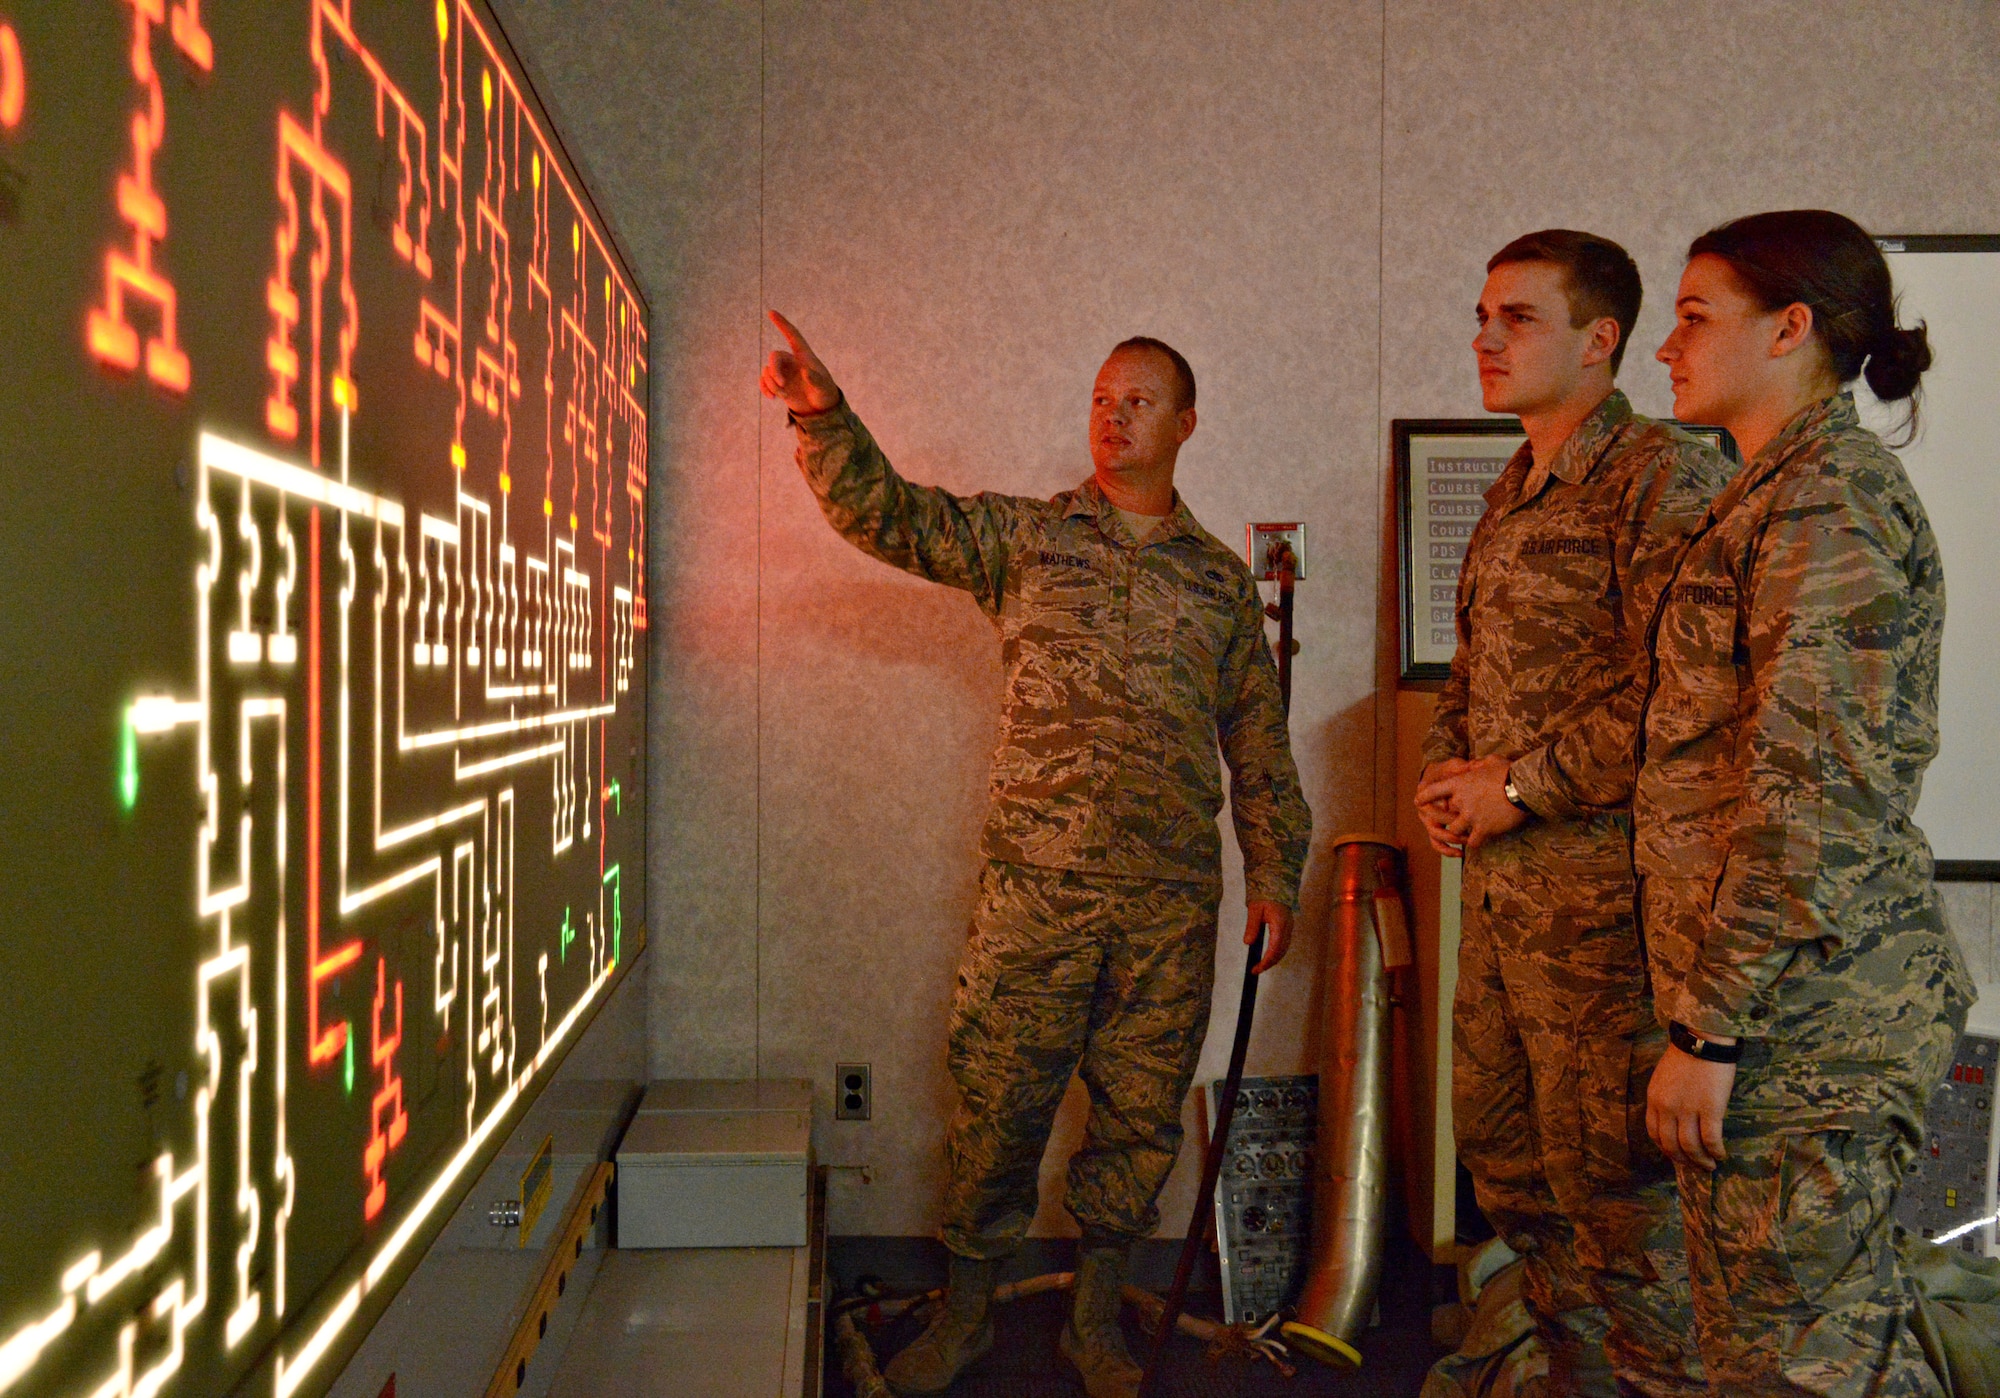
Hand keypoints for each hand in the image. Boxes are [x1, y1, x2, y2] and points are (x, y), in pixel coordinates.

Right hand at [760, 311, 841, 415]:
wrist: (819, 409)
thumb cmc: (824, 394)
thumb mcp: (823, 388)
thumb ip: (816, 380)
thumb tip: (805, 372)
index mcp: (804, 356)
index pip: (792, 336)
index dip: (782, 324)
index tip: (771, 312)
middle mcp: (792, 361)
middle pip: (774, 356)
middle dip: (774, 370)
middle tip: (781, 385)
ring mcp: (784, 372)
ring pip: (768, 370)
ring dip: (772, 384)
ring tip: (783, 396)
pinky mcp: (778, 384)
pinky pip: (764, 380)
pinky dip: (765, 388)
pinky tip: (772, 397)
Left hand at [1245, 901, 1291, 973]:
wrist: (1277, 884)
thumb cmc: (1265, 895)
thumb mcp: (1254, 909)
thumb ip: (1252, 926)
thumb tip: (1247, 942)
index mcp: (1280, 924)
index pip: (1275, 948)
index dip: (1266, 961)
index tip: (1256, 969)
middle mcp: (1287, 928)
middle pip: (1281, 952)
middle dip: (1269, 964)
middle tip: (1255, 970)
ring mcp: (1289, 929)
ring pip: (1284, 950)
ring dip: (1273, 960)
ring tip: (1260, 966)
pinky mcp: (1288, 928)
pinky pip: (1284, 945)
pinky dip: (1276, 954)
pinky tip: (1267, 957)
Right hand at [1415, 759, 1467, 856]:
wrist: (1445, 779)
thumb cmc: (1451, 772)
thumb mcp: (1454, 765)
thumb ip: (1460, 767)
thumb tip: (1468, 768)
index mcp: (1424, 790)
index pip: (1428, 800)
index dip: (1442, 804)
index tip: (1455, 805)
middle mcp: (1423, 807)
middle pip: (1432, 820)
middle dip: (1450, 824)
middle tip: (1467, 824)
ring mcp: (1427, 820)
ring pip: (1434, 835)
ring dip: (1450, 839)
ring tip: (1466, 839)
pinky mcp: (1434, 830)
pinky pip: (1436, 844)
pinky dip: (1447, 851)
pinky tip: (1461, 853)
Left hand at [1416, 754, 1526, 851]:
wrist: (1522, 788)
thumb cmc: (1508, 772)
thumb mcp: (1491, 761)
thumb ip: (1478, 765)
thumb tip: (1474, 765)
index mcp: (1459, 783)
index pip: (1434, 790)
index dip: (1425, 796)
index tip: (1418, 801)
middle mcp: (1460, 801)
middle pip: (1443, 815)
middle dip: (1444, 818)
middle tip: (1447, 821)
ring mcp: (1470, 817)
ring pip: (1455, 831)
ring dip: (1460, 832)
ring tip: (1466, 833)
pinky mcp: (1483, 829)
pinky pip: (1472, 842)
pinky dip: (1474, 842)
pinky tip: (1479, 840)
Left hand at [1646, 1044, 1737, 1170]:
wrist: (1703, 1039)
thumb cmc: (1686, 1056)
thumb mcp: (1663, 1078)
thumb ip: (1664, 1099)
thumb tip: (1673, 1121)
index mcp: (1654, 1099)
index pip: (1654, 1134)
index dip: (1666, 1150)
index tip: (1677, 1156)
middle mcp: (1667, 1108)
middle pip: (1671, 1145)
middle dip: (1683, 1160)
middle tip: (1695, 1167)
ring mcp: (1688, 1109)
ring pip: (1690, 1147)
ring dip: (1701, 1161)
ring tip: (1710, 1165)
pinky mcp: (1710, 1109)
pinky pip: (1711, 1139)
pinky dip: (1716, 1151)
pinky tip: (1721, 1154)